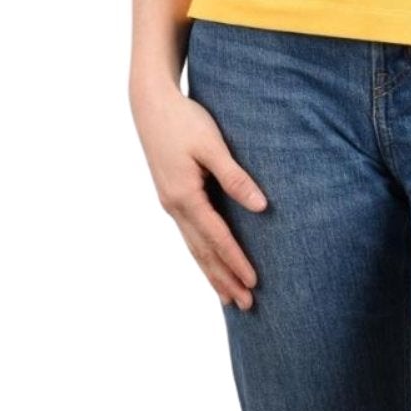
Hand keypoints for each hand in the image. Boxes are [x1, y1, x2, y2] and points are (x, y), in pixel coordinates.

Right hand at [132, 82, 269, 308]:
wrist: (150, 104)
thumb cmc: (184, 120)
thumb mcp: (212, 145)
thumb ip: (235, 177)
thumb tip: (260, 206)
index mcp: (185, 197)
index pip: (217, 238)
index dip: (236, 261)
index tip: (254, 283)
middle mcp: (174, 206)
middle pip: (203, 252)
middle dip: (224, 279)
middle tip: (247, 305)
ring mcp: (170, 203)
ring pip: (194, 247)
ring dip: (212, 272)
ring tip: (230, 296)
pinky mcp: (171, 195)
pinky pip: (189, 234)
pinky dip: (202, 253)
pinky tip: (210, 260)